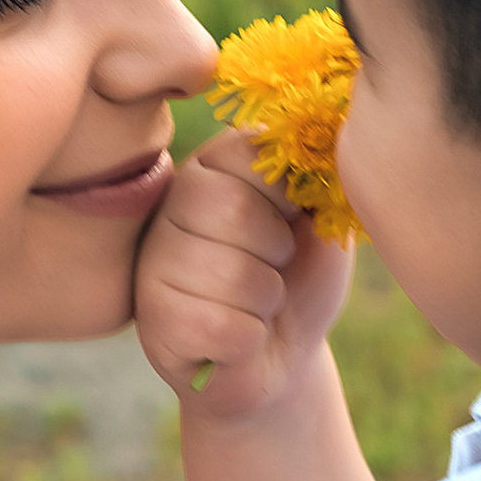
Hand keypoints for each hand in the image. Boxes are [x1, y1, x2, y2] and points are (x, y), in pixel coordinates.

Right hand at [135, 131, 354, 422]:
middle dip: (275, 253)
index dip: (288, 199)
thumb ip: (321, 170)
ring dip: (265, 302)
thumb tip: (328, 124)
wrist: (284, 356)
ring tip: (255, 305)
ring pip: (230, 273)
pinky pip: (220, 326)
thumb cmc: (302, 278)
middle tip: (272, 271)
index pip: (250, 153)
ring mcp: (153, 262)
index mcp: (213, 165)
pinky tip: (236, 340)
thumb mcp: (323, 215)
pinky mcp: (152, 321)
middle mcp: (171, 204)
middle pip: (232, 210)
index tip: (290, 222)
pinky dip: (248, 340)